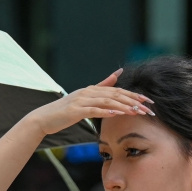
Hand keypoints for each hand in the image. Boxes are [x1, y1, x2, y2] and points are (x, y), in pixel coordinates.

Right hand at [25, 69, 154, 135]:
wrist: (44, 118)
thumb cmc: (64, 111)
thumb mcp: (84, 97)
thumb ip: (102, 85)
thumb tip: (118, 72)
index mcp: (92, 89)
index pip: (117, 90)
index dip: (134, 95)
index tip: (147, 101)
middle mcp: (88, 92)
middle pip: (116, 95)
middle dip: (134, 101)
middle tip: (148, 108)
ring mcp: (81, 100)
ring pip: (107, 101)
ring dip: (124, 107)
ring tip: (137, 112)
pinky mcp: (75, 110)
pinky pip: (94, 110)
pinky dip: (106, 111)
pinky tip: (116, 113)